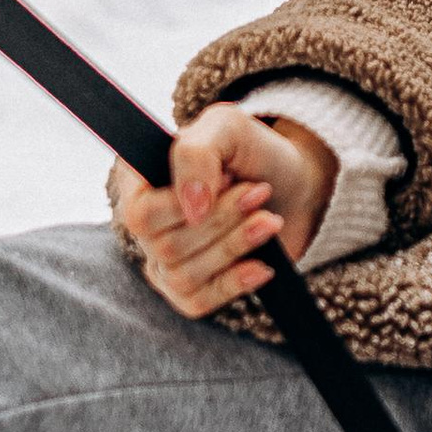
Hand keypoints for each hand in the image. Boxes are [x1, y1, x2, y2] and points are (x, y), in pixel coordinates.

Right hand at [108, 102, 337, 320]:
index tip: (229, 179)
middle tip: (261, 193)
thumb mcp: (226, 128)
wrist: (292, 184)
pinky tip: (263, 267)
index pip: (140, 213)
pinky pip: (197, 303)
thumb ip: (196, 154)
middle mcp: (145, 222)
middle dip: (223, 221)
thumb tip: (191, 210)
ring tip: (271, 221)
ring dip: (234, 247)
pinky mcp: (190, 288)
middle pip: (166, 246)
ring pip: (183, 275)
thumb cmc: (252, 151)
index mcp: (139, 179)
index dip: (181, 207)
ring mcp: (163, 259)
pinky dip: (234, 285)